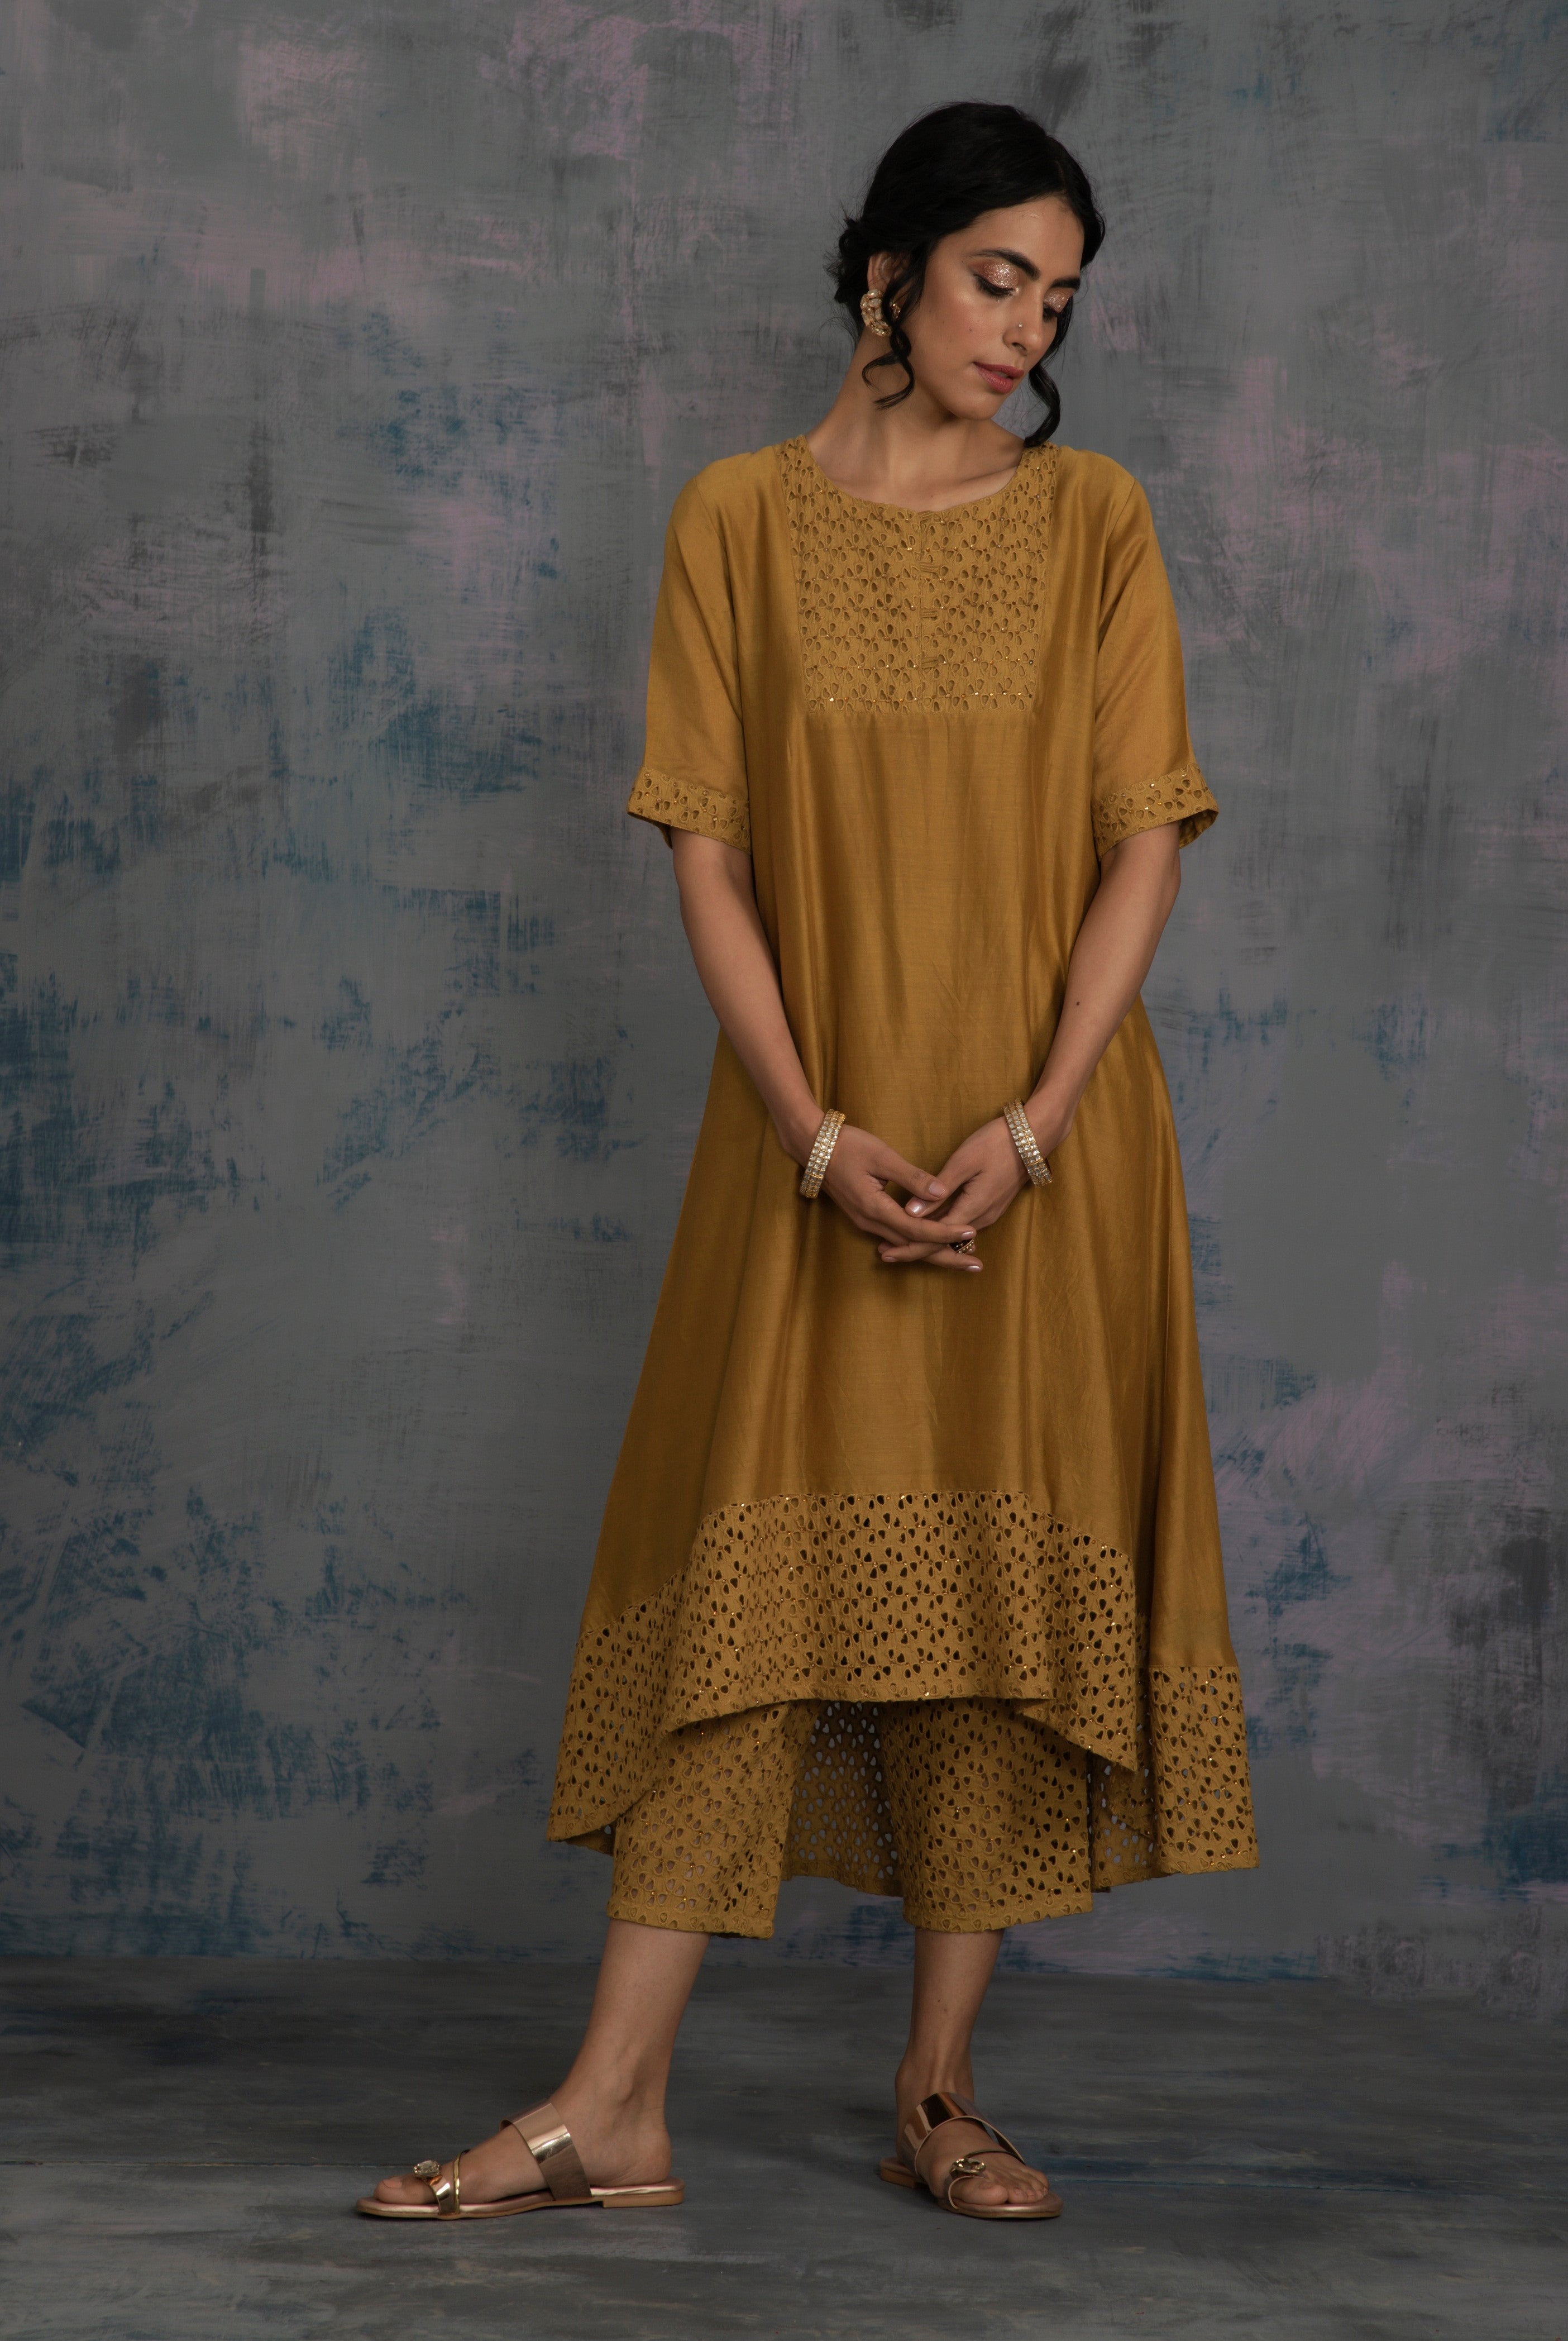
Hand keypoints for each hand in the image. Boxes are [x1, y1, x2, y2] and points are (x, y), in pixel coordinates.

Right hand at [815, 1124, 979, 1267]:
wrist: (812, 1146)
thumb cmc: (847, 1146)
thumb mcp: (882, 1156)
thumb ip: (912, 1177)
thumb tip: (941, 1192)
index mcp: (874, 1208)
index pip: (917, 1230)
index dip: (945, 1232)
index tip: (971, 1232)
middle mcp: (870, 1222)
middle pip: (914, 1248)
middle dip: (946, 1257)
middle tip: (977, 1265)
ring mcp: (866, 1222)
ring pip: (906, 1246)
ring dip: (934, 1252)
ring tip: (964, 1257)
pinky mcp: (866, 1216)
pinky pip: (897, 1237)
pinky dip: (918, 1242)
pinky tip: (935, 1243)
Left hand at [875, 1103, 1066, 1268]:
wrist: (1034, 1136)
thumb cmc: (997, 1143)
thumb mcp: (963, 1161)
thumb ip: (937, 1189)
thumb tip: (911, 1212)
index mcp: (973, 1208)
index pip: (934, 1237)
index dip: (909, 1247)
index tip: (885, 1253)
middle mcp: (982, 1218)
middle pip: (943, 1242)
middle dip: (914, 1248)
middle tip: (884, 1252)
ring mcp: (989, 1213)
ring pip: (952, 1235)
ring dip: (927, 1239)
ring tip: (898, 1242)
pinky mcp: (990, 1205)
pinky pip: (961, 1225)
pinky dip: (941, 1229)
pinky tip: (926, 1226)